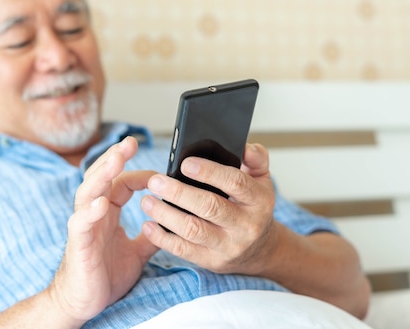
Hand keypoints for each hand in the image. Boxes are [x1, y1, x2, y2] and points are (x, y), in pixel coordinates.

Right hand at [47, 137, 158, 325]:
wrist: (83, 302)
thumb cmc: (105, 274)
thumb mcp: (138, 251)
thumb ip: (152, 234)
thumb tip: (173, 220)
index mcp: (107, 212)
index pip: (121, 182)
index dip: (139, 174)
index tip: (159, 173)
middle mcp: (94, 214)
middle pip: (101, 178)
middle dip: (115, 158)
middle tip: (130, 142)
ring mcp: (84, 227)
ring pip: (88, 192)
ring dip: (102, 174)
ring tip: (116, 159)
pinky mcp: (78, 244)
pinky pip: (81, 224)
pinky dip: (89, 212)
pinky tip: (100, 203)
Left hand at [140, 143, 277, 275]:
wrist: (260, 250)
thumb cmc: (253, 207)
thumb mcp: (262, 180)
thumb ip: (256, 158)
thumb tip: (246, 147)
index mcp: (260, 200)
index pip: (236, 183)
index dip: (210, 172)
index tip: (185, 163)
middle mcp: (247, 225)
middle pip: (210, 207)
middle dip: (179, 193)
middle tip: (155, 181)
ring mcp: (229, 246)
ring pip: (193, 230)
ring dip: (166, 215)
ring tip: (147, 201)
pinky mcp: (212, 261)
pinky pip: (184, 250)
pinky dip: (162, 238)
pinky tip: (148, 225)